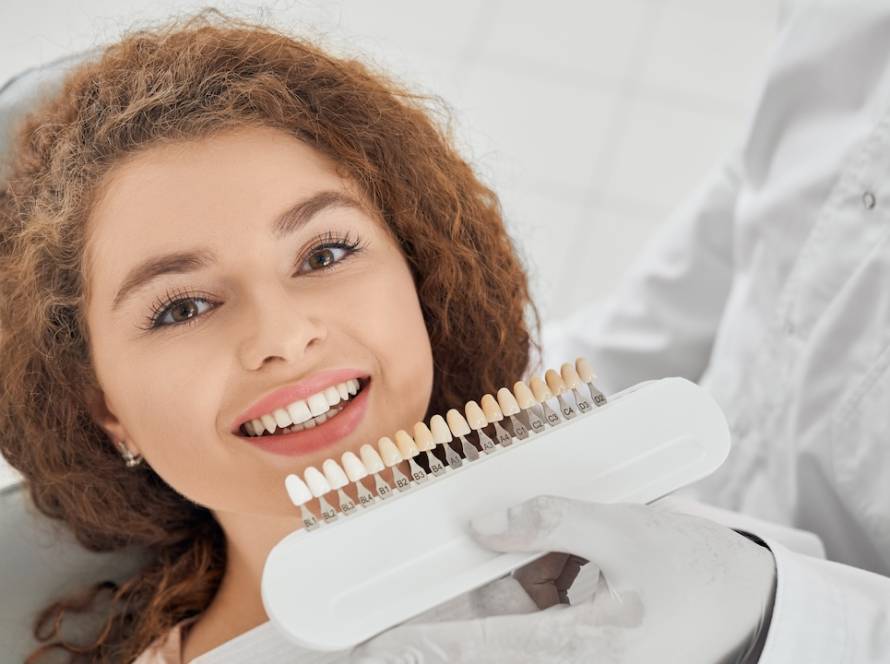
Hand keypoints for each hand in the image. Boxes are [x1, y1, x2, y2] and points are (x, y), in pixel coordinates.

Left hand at [351, 496, 775, 663]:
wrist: (755, 603)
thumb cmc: (701, 572)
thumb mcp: (629, 532)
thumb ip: (553, 521)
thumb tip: (486, 524)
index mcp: (590, 648)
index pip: (490, 647)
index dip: (431, 643)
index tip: (381, 645)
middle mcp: (579, 659)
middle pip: (493, 632)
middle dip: (451, 606)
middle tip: (404, 586)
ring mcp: (583, 650)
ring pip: (512, 616)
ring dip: (492, 580)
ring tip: (465, 547)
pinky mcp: (587, 637)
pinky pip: (537, 608)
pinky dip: (525, 573)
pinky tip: (515, 546)